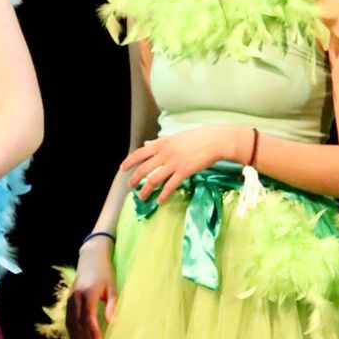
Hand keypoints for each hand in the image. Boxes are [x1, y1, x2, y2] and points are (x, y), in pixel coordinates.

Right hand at [67, 238, 117, 338]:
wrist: (91, 257)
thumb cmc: (105, 272)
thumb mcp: (113, 287)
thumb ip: (112, 305)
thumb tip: (112, 323)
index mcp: (88, 293)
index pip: (89, 319)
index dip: (93, 334)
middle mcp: (76, 297)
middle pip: (78, 324)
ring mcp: (70, 299)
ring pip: (70, 324)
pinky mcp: (68, 300)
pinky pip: (68, 320)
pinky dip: (73, 332)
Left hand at [121, 124, 246, 203]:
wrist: (217, 140)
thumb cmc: (198, 137)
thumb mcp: (175, 137)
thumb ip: (159, 142)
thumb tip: (146, 144)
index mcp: (162, 143)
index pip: (140, 153)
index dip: (129, 162)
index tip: (122, 169)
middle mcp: (165, 153)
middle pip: (144, 169)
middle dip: (135, 179)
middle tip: (130, 186)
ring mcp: (174, 163)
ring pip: (154, 179)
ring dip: (146, 190)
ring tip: (142, 197)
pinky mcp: (185, 172)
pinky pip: (170, 186)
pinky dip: (163, 195)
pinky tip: (159, 201)